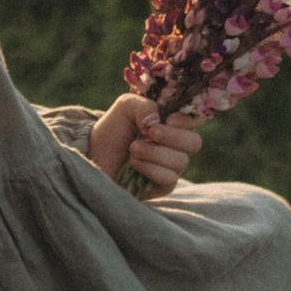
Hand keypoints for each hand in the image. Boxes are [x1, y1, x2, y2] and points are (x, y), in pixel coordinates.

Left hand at [86, 94, 204, 195]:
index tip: (169, 118)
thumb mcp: (125, 106)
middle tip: (149, 132)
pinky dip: (151, 169)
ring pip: (180, 161)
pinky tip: (134, 163)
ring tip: (132, 148)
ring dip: (154, 152)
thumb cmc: (113, 129)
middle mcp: (177, 145)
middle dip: (172, 136)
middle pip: (194, 142)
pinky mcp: (163, 185)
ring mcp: (172, 166)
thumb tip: (157, 120)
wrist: (94, 155)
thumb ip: (144, 105)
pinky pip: (169, 179)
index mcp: (173, 122)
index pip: (196, 120)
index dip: (188, 120)